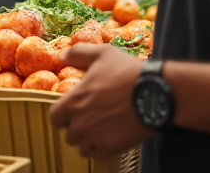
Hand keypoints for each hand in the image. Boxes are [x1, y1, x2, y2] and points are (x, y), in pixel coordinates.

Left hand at [49, 44, 152, 159]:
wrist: (154, 94)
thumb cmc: (126, 72)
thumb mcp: (101, 54)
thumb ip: (78, 54)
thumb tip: (61, 56)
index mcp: (73, 103)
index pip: (55, 117)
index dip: (63, 113)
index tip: (74, 108)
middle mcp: (79, 125)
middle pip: (68, 134)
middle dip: (76, 126)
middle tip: (90, 116)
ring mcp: (95, 139)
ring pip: (81, 146)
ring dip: (87, 139)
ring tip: (100, 127)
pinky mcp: (111, 149)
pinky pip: (96, 155)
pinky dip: (99, 148)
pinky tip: (108, 136)